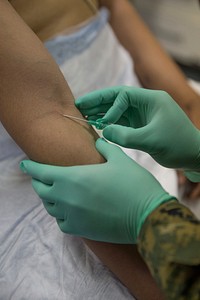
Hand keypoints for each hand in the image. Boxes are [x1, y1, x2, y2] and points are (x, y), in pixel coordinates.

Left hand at [20, 139, 173, 243]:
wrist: (147, 214)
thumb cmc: (133, 183)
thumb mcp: (119, 159)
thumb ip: (105, 147)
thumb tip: (98, 141)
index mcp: (72, 177)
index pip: (41, 172)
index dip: (30, 167)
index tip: (24, 164)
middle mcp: (66, 198)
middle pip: (41, 190)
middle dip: (38, 181)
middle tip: (42, 176)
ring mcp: (72, 216)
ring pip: (50, 207)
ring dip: (50, 198)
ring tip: (55, 191)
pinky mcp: (81, 230)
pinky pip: (61, 223)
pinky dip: (61, 215)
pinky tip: (69, 210)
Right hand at [76, 86, 199, 171]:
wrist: (192, 155)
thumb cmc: (178, 145)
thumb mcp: (151, 140)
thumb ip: (126, 136)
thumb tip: (104, 130)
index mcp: (152, 99)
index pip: (124, 95)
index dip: (111, 106)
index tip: (105, 121)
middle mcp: (145, 104)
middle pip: (117, 98)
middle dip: (98, 101)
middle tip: (79, 104)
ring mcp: (142, 115)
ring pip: (117, 109)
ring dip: (101, 111)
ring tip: (83, 113)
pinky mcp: (140, 125)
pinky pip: (121, 121)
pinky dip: (109, 122)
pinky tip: (97, 123)